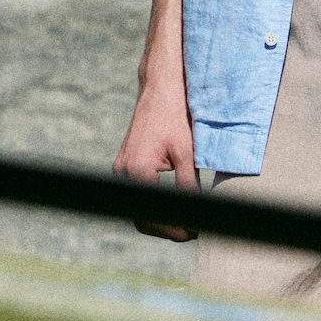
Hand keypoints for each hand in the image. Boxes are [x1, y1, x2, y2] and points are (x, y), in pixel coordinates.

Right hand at [113, 75, 199, 241]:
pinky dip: (153, 204)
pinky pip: (137, 192)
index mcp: (137, 170)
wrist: (161, 87)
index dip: (175, 229)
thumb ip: (188, 185)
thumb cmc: (175, 115)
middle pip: (141, 216)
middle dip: (166, 229)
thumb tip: (198, 211)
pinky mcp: (125, 163)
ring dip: (159, 218)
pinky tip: (174, 205)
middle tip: (192, 231)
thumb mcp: (187, 152)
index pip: (153, 215)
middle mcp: (123, 172)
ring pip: (137, 207)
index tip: (195, 233)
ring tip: (186, 222)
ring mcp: (121, 168)